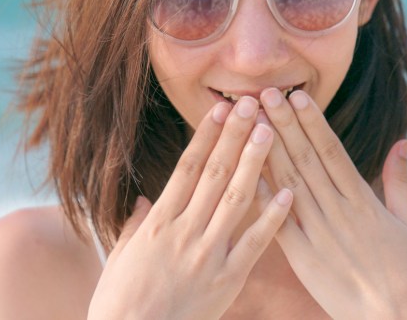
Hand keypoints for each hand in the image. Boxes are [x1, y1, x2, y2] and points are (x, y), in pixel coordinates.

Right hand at [87, 98, 291, 319]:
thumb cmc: (119, 301)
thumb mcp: (121, 255)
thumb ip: (135, 225)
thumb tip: (144, 201)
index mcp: (158, 221)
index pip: (187, 168)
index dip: (205, 136)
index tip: (220, 110)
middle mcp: (183, 230)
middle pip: (214, 173)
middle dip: (234, 137)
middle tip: (252, 105)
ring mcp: (206, 254)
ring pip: (236, 199)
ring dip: (254, 163)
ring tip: (271, 133)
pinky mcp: (226, 280)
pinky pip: (254, 243)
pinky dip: (271, 217)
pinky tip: (287, 193)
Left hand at [257, 88, 406, 319]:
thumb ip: (399, 181)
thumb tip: (401, 142)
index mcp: (364, 202)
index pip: (332, 152)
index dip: (312, 122)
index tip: (296, 96)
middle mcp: (339, 213)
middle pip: (305, 160)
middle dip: (283, 124)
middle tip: (264, 93)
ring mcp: (319, 235)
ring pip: (288, 183)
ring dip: (267, 150)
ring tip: (251, 121)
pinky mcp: (303, 259)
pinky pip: (277, 223)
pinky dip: (261, 196)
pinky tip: (243, 172)